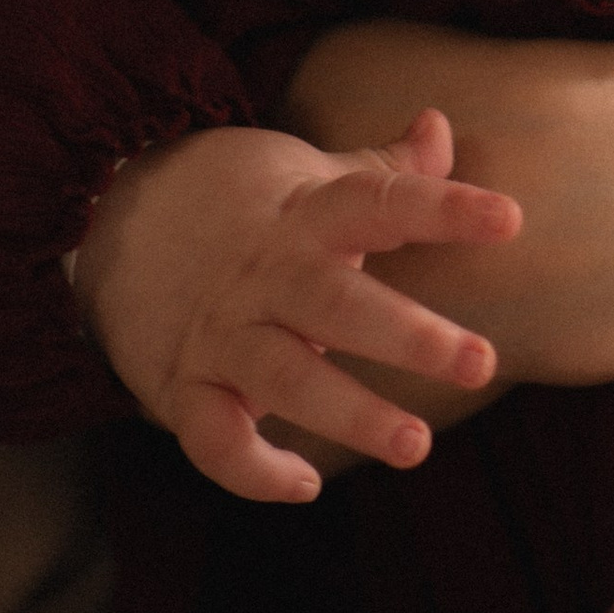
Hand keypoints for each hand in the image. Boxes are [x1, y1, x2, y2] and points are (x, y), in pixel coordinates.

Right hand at [70, 110, 520, 501]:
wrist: (104, 215)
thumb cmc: (233, 199)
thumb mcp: (305, 172)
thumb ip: (381, 167)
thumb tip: (442, 126)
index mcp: (305, 214)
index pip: (380, 200)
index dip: (443, 208)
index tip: (509, 220)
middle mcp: (266, 275)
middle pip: (339, 303)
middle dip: (408, 337)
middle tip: (483, 363)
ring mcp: (222, 333)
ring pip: (287, 379)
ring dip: (350, 415)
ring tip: (417, 446)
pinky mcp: (181, 385)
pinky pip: (215, 438)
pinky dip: (253, 470)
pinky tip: (305, 486)